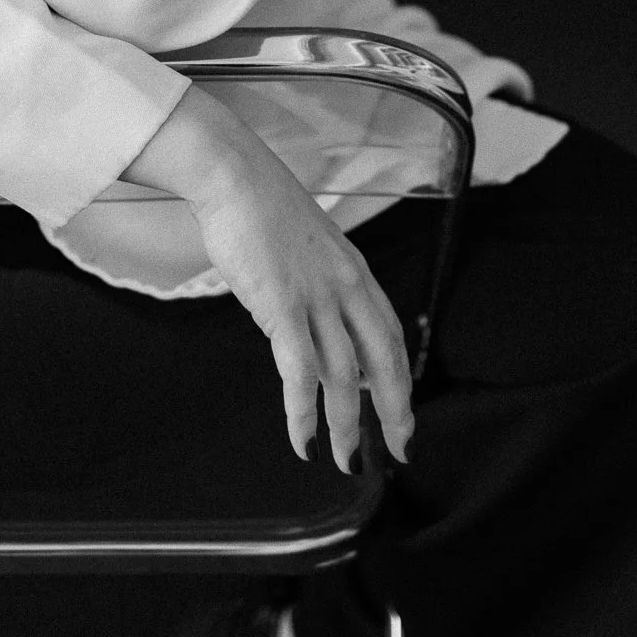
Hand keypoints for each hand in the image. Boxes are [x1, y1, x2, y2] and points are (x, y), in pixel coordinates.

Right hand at [192, 155, 413, 469]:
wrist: (233, 176)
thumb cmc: (262, 211)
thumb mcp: (309, 251)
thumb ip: (324, 292)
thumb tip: (324, 338)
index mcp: (356, 274)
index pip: (392, 338)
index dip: (401, 383)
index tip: (403, 418)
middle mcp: (346, 287)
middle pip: (383, 362)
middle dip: (394, 412)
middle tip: (399, 451)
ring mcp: (316, 297)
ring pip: (343, 376)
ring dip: (346, 425)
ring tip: (344, 460)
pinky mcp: (281, 305)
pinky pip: (300, 371)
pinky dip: (303, 412)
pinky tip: (302, 439)